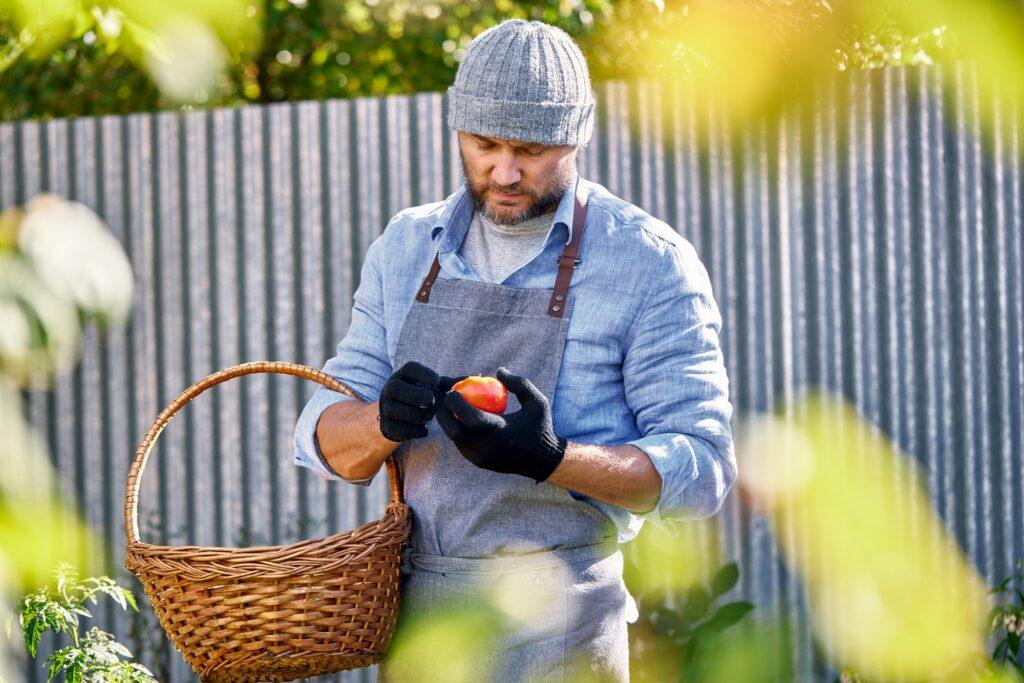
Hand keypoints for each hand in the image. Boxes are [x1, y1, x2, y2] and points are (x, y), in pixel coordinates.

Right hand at [378, 361, 465, 441]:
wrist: (403, 418)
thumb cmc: (423, 397)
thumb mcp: (435, 388)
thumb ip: (450, 384)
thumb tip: (474, 377)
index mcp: (404, 375)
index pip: (410, 368)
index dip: (424, 374)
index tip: (436, 383)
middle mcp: (390, 388)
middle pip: (396, 388)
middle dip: (415, 395)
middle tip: (431, 401)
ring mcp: (385, 407)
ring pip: (394, 409)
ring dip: (415, 414)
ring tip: (428, 416)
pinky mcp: (386, 425)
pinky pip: (396, 428)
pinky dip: (412, 431)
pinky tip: (424, 431)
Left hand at [435, 367, 566, 482]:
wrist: (542, 460)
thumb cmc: (540, 426)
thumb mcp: (537, 402)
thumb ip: (519, 383)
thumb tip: (498, 371)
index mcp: (501, 432)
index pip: (471, 417)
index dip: (456, 403)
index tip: (452, 391)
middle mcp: (488, 448)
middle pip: (454, 431)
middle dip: (443, 414)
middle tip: (445, 400)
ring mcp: (481, 458)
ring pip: (454, 439)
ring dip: (448, 422)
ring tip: (450, 407)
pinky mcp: (478, 462)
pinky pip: (460, 445)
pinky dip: (456, 431)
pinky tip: (459, 417)